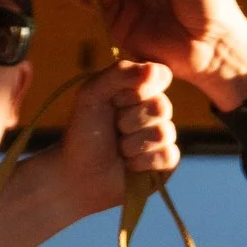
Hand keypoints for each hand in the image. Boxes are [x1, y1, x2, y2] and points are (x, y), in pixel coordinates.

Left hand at [60, 58, 181, 208]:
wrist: (79, 176)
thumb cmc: (84, 133)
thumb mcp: (92, 93)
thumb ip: (119, 73)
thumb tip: (154, 70)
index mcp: (139, 88)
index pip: (160, 76)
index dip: (138, 90)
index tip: (115, 99)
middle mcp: (153, 110)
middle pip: (162, 106)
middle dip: (130, 120)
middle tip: (114, 129)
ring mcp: (161, 137)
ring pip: (164, 133)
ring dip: (133, 144)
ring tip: (119, 150)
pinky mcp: (165, 164)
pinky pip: (168, 156)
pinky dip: (143, 162)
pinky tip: (129, 166)